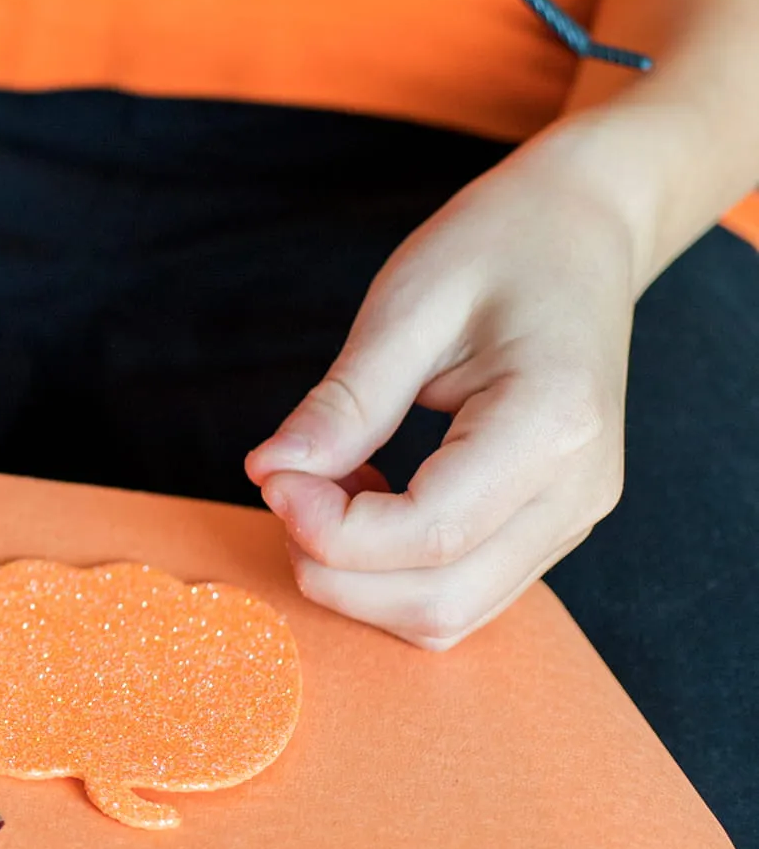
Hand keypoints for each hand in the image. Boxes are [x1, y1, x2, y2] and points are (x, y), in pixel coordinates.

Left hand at [245, 138, 638, 648]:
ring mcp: (572, 518)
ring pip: (449, 613)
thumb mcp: (409, 304)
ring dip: (358, 580)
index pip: (430, 534)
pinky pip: (463, 591)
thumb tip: (270, 473)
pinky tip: (364, 496)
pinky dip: (391, 572)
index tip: (271, 476)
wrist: (579, 234)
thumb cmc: (497, 249)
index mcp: (552, 425)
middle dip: (333, 569)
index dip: (328, 529)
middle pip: (438, 600)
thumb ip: (345, 401)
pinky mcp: (551, 526)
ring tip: (323, 486)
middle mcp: (577, 491)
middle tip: (283, 486)